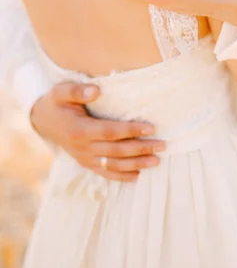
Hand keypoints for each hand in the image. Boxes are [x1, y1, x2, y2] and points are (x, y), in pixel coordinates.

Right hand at [31, 82, 164, 181]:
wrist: (42, 120)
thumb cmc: (56, 102)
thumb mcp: (61, 91)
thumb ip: (78, 91)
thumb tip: (96, 90)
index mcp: (79, 129)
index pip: (110, 132)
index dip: (131, 130)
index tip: (151, 127)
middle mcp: (82, 147)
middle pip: (116, 150)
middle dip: (141, 149)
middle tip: (163, 145)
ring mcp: (84, 158)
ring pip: (113, 165)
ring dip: (136, 164)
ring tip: (157, 162)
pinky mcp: (86, 162)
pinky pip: (104, 172)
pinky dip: (121, 176)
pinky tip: (137, 177)